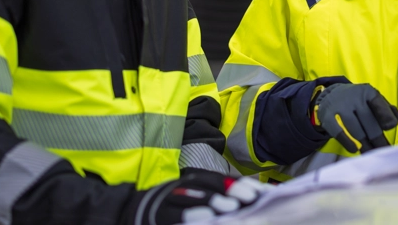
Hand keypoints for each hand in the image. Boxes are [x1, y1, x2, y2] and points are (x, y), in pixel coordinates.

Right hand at [135, 169, 272, 223]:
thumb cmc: (178, 205)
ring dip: (214, 203)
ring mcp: (172, 200)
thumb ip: (221, 194)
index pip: (221, 179)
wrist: (137, 210)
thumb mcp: (198, 194)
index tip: (259, 192)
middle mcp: (185, 186)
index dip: (241, 184)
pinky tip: (207, 218)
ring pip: (195, 199)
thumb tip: (254, 196)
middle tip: (249, 199)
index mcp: (195, 179)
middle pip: (211, 185)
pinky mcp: (163, 216)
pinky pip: (179, 216)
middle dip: (232, 191)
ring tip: (230, 208)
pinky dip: (193, 216)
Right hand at [311, 83, 397, 153]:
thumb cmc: (358, 101)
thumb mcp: (372, 99)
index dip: (387, 118)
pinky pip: (338, 132)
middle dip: (378, 139)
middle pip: (369, 122)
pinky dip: (347, 142)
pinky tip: (354, 150)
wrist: (331, 95)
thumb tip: (395, 121)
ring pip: (356, 130)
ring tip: (372, 155)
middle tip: (384, 150)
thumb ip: (386, 109)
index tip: (390, 128)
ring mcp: (340, 107)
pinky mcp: (328, 116)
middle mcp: (354, 97)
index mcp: (368, 92)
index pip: (379, 105)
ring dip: (365, 145)